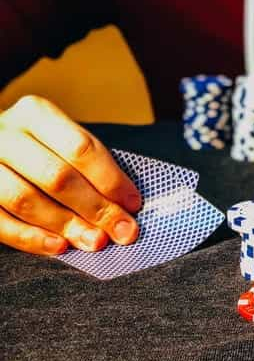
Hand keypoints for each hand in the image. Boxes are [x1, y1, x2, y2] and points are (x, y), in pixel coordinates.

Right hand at [0, 96, 140, 254]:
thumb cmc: (38, 147)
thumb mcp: (60, 138)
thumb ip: (88, 164)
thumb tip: (125, 205)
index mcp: (36, 113)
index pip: (81, 148)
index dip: (111, 179)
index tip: (133, 203)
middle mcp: (6, 134)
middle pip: (57, 176)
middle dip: (96, 208)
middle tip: (122, 231)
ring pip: (26, 200)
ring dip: (66, 226)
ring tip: (95, 242)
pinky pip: (0, 222)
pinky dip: (31, 238)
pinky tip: (59, 247)